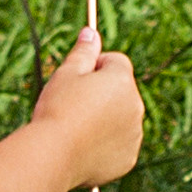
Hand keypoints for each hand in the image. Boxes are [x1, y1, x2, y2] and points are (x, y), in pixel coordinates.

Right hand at [33, 28, 144, 188]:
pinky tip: (84, 145)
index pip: (116, 61)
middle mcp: (136, 107)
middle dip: (102, 92)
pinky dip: (106, 142)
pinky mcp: (128, 158)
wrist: (55, 154)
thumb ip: (84, 52)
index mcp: (122, 81)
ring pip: (121, 117)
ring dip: (105, 117)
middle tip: (73, 103)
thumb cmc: (58, 108)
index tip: (76, 78)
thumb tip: (91, 32)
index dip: (95, 66)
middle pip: (121, 90)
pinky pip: (119, 144)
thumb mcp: (67, 73)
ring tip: (77, 126)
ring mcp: (135, 135)